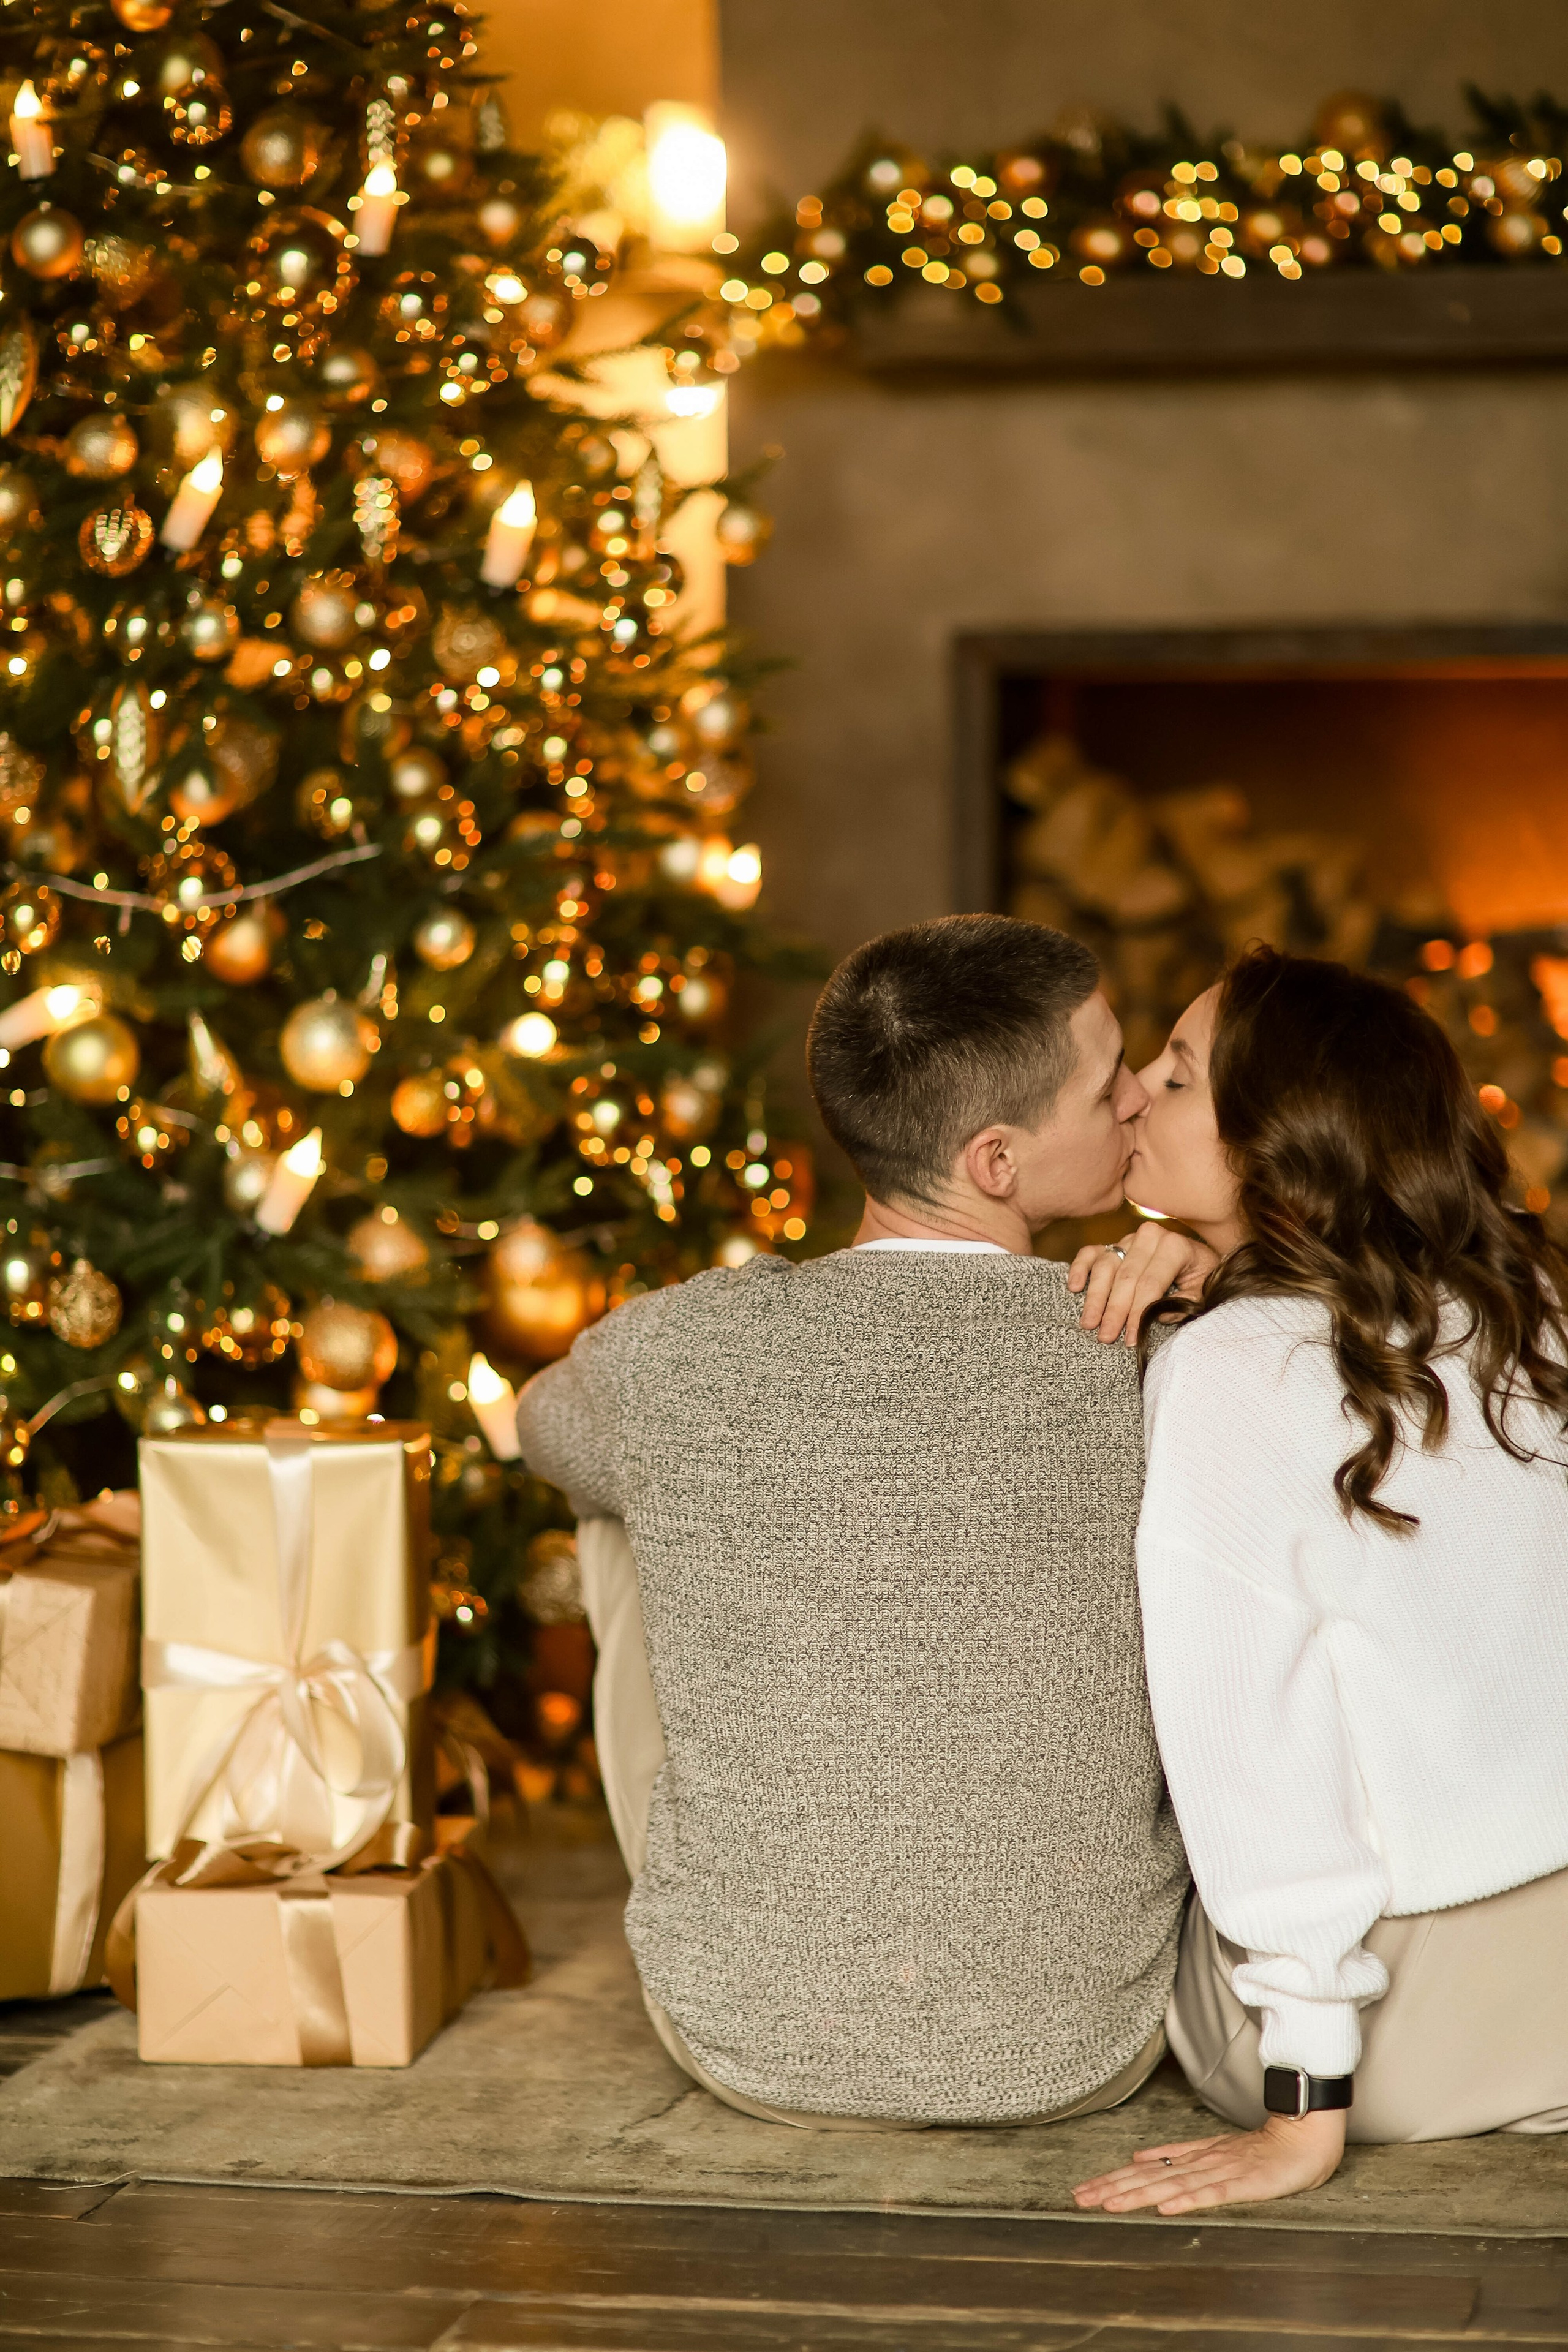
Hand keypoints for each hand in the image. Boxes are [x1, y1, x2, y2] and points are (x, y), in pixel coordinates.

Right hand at [1066, 1222, 1218, 1345]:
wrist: (1198, 1258)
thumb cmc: (1201, 1277)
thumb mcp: (1203, 1291)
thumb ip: (1185, 1303)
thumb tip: (1157, 1316)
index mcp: (1175, 1246)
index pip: (1150, 1284)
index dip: (1138, 1313)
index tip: (1129, 1338)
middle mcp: (1149, 1236)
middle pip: (1125, 1277)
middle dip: (1114, 1310)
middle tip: (1104, 1336)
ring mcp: (1129, 1238)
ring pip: (1105, 1266)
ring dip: (1095, 1297)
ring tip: (1088, 1323)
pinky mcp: (1114, 1243)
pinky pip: (1091, 1252)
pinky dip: (1079, 1267)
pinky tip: (1074, 1287)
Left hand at [1071, 2109, 1345, 2213]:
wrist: (1304, 2135)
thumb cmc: (1262, 2149)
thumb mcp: (1213, 2150)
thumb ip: (1178, 2154)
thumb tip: (1138, 2157)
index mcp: (1193, 2156)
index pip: (1145, 2170)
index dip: (1113, 2180)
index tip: (1083, 2191)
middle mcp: (1201, 2162)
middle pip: (1150, 2177)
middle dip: (1113, 2188)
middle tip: (1080, 2199)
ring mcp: (1222, 2171)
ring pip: (1173, 2183)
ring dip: (1139, 2195)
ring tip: (1110, 2205)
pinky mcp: (1245, 2183)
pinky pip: (1214, 2193)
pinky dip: (1189, 2199)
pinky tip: (1167, 2207)